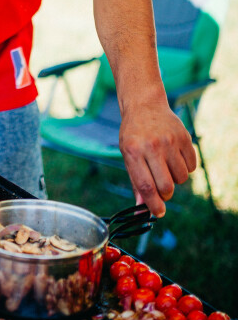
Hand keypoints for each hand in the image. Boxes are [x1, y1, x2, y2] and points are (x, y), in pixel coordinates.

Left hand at [118, 103, 196, 217]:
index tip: (158, 213)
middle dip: (165, 195)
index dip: (153, 205)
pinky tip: (174, 157)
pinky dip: (185, 168)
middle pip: (166, 186)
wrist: (145, 105)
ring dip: (175, 180)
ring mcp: (170, 141)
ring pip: (181, 178)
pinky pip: (191, 166)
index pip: (146, 186)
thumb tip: (142, 209)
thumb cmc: (134, 135)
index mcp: (133, 151)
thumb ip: (136, 181)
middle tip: (161, 190)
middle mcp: (152, 146)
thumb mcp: (127, 155)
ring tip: (165, 167)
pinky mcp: (184, 137)